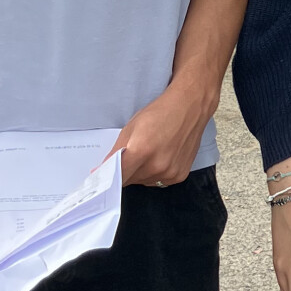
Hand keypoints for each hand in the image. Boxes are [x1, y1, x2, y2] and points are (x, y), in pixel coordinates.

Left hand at [108, 71, 214, 186]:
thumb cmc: (159, 113)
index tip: (100, 178)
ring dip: (140, 173)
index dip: (108, 177)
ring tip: (149, 154)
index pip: (118, 175)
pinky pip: (159, 181)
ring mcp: (170, 173)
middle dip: (125, 172)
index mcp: (142, 151)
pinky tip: (160, 157)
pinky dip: (155, 173)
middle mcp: (157, 166)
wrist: (190, 109)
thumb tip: (102, 170)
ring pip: (144, 182)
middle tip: (130, 157)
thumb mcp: (131, 127)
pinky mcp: (180, 176)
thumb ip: (117, 151)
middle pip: (130, 180)